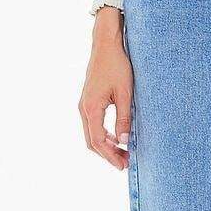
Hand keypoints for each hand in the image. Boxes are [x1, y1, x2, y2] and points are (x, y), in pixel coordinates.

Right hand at [79, 6, 132, 169]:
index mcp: (91, 108)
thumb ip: (124, 118)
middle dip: (108, 155)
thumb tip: (126, 141)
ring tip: (124, 153)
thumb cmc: (117, 66)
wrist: (106, 45)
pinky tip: (118, 137)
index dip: (110, 156)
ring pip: (92, 134)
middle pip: (92, 142)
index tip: (123, 165)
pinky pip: (93, 124)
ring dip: (107, 146)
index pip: (98, 141)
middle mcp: (84, 108)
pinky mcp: (89, 101)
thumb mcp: (125, 94)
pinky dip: (104, 135)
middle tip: (125, 163)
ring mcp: (84, 105)